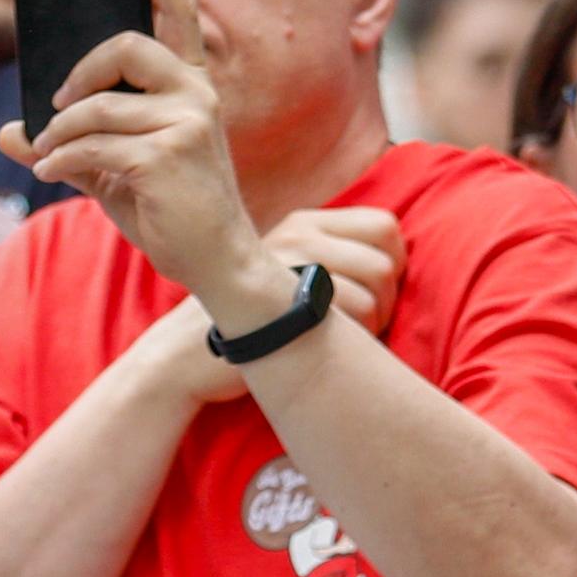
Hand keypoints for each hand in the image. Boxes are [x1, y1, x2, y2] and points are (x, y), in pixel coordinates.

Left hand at [25, 0, 271, 312]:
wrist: (215, 263)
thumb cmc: (171, 212)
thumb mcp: (112, 171)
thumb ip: (69, 144)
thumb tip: (12, 133)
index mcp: (192, 88)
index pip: (181, 17)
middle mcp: (196, 95)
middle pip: (125, 47)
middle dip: (80, 72)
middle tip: (57, 102)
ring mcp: (187, 122)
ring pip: (96, 107)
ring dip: (60, 133)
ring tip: (46, 155)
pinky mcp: (168, 154)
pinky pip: (92, 143)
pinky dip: (61, 159)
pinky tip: (50, 173)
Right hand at [142, 205, 404, 404]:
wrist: (183, 354)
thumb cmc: (245, 325)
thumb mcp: (285, 276)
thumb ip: (331, 262)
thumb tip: (390, 268)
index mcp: (305, 223)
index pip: (385, 226)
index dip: (393, 265)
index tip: (374, 295)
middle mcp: (300, 233)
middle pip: (386, 263)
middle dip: (386, 304)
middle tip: (359, 328)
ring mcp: (291, 262)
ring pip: (375, 292)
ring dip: (372, 327)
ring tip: (340, 342)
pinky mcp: (288, 296)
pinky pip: (357, 314)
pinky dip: (356, 342)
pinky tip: (327, 351)